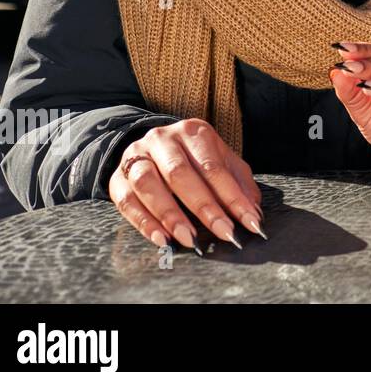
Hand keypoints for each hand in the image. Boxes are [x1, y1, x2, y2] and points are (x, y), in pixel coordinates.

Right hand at [108, 118, 264, 251]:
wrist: (151, 147)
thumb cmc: (194, 158)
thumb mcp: (221, 161)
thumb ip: (239, 184)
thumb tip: (253, 213)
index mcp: (193, 132)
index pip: (214, 167)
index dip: (233, 197)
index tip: (249, 222)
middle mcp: (162, 140)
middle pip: (181, 174)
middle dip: (204, 207)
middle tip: (224, 232)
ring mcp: (136, 157)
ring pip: (149, 184)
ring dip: (170, 215)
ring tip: (189, 238)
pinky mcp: (117, 177)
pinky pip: (127, 201)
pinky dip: (144, 222)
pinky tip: (162, 239)